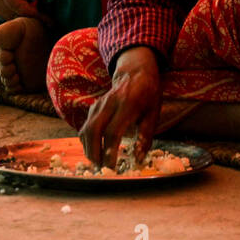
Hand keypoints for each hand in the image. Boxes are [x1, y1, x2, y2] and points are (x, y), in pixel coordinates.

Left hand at [0, 0, 46, 22]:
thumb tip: (34, 9)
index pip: (2, 8)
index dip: (20, 16)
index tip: (38, 20)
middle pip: (5, 13)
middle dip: (24, 20)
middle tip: (45, 23)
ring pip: (11, 12)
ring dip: (30, 19)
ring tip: (48, 21)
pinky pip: (18, 6)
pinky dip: (32, 13)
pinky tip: (45, 15)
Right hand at [79, 47, 160, 167]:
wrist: (136, 72)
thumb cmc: (148, 95)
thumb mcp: (153, 114)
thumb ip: (146, 137)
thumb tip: (138, 159)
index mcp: (128, 104)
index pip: (113, 131)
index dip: (109, 151)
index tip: (111, 166)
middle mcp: (109, 103)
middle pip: (94, 130)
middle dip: (94, 152)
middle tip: (100, 168)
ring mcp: (99, 104)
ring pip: (86, 129)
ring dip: (88, 148)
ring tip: (96, 163)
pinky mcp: (94, 107)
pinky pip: (86, 126)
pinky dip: (87, 141)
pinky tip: (94, 151)